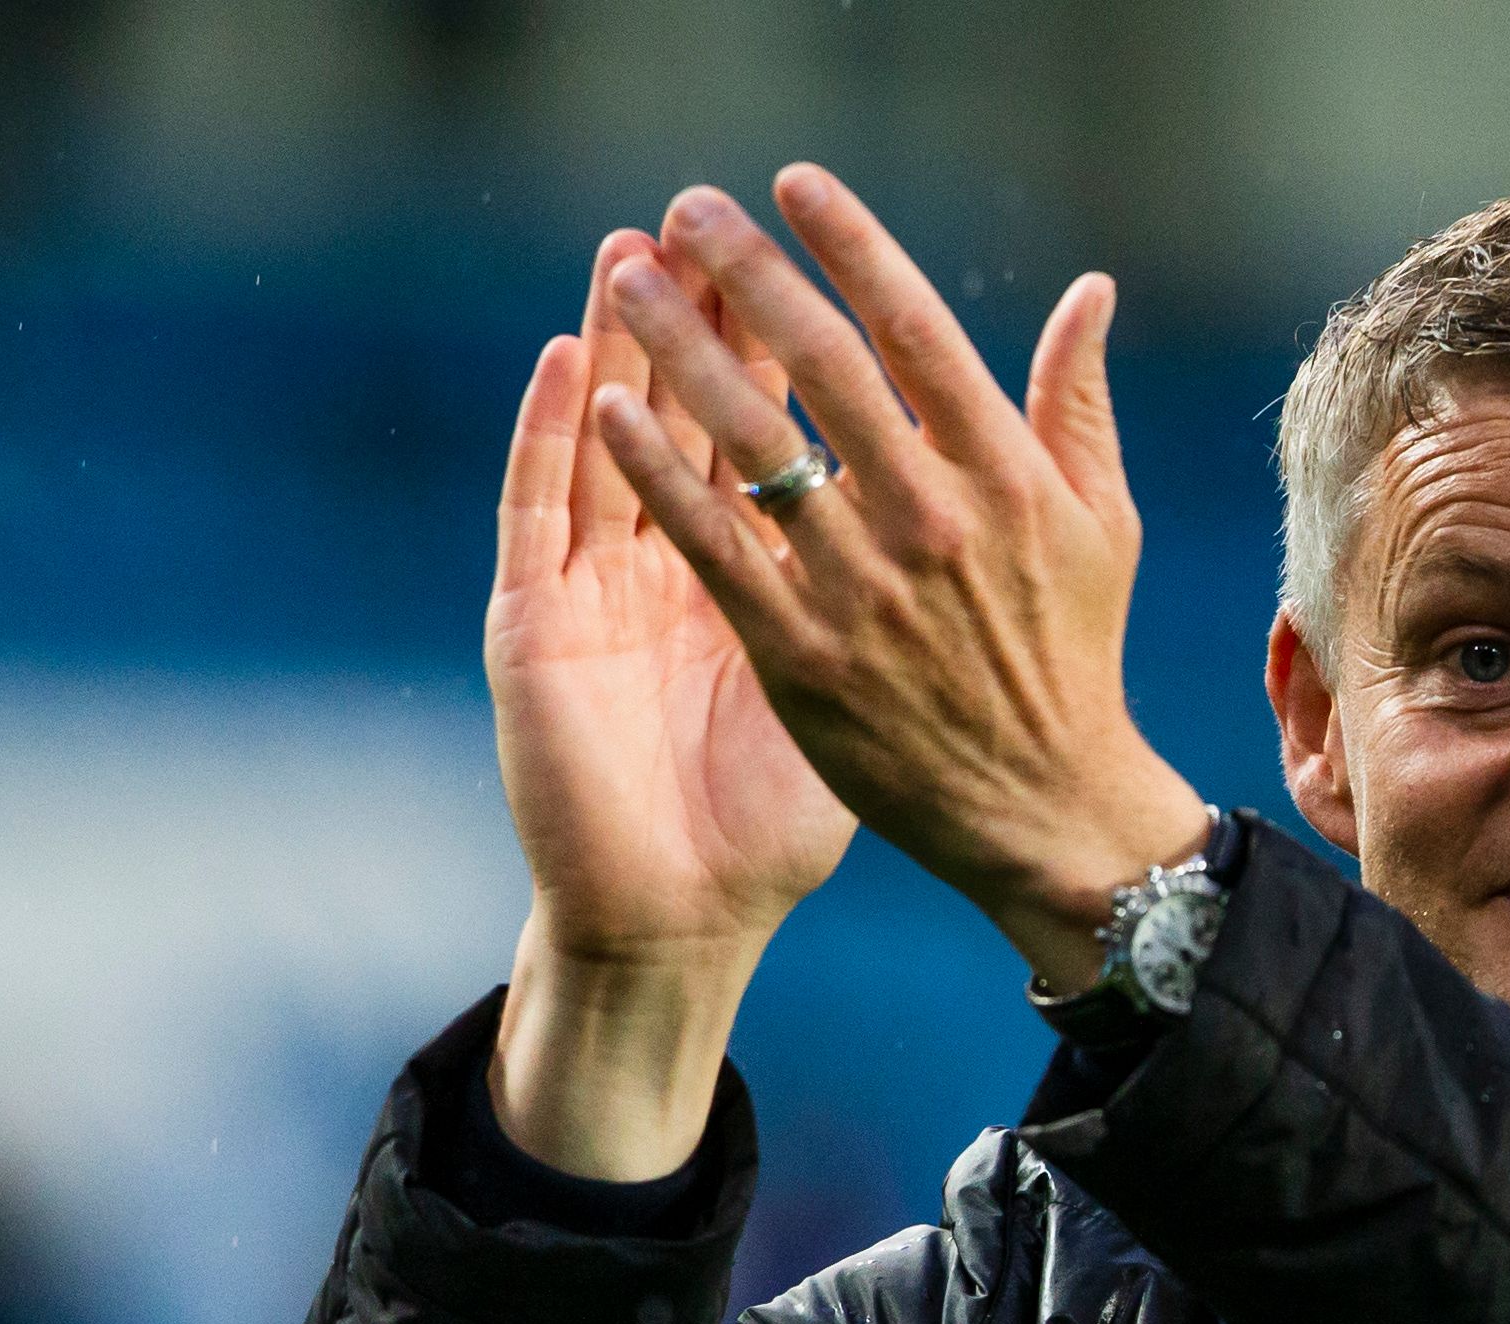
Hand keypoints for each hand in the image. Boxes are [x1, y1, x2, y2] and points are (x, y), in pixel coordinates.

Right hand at [483, 230, 857, 1178]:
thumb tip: (973, 521)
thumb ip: (904, 600)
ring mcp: (592, 590)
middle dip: (699, 315)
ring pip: (604, 441)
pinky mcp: (536, 632)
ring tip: (630, 254)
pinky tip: (566, 371)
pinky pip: (538, 520)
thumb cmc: (770, 825)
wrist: (683, 922)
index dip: (785, 341)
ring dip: (616, 346)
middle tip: (710, 216)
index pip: (765, 429)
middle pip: (683, 413)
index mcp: (746, 571)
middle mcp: (662, 565)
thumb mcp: (857, 695)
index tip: (811, 251)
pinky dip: (547, 441)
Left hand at [588, 167, 1212, 993]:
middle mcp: (929, 517)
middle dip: (745, 272)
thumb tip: (1088, 290)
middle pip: (820, 365)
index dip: (850, 244)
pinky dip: (657, 472)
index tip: (792, 183)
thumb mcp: (1099, 522)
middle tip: (686, 208)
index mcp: (1003, 473)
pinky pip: (713, 543)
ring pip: (753, 443)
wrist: (1041, 805)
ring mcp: (860, 588)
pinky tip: (608, 410)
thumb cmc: (1072, 654)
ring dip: (681, 349)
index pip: (913, 328)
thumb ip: (1077, 402)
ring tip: (628, 279)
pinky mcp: (801, 655)